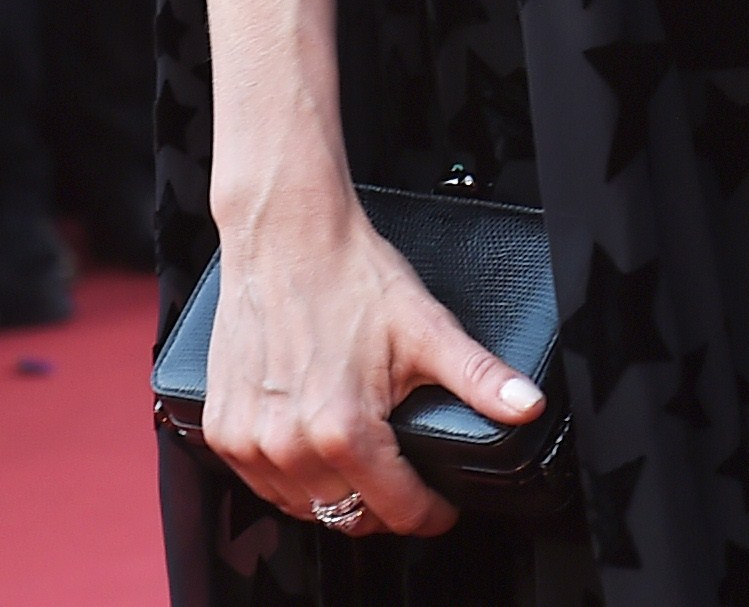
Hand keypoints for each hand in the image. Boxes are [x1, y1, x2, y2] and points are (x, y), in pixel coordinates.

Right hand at [203, 184, 545, 537]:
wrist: (287, 233)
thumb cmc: (351, 273)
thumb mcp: (427, 327)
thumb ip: (479, 378)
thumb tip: (526, 406)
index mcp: (344, 430)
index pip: (398, 510)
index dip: (431, 512)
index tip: (442, 506)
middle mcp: (291, 446)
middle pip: (350, 515)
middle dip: (386, 505)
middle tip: (406, 478)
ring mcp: (250, 442)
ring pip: (304, 506)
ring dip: (337, 494)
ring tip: (364, 460)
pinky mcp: (222, 430)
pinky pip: (262, 483)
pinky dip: (291, 476)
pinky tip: (314, 447)